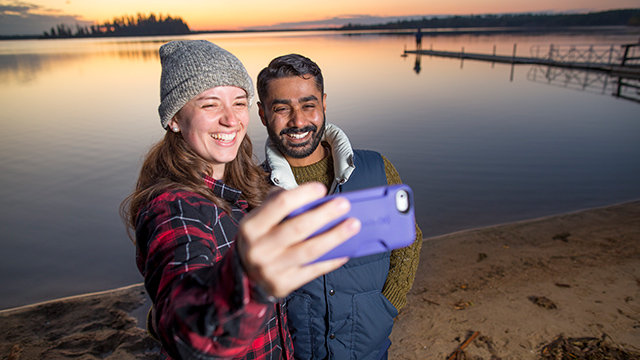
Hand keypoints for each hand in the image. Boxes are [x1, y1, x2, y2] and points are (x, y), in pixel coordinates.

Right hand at [237, 182, 359, 297]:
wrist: (246, 273)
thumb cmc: (260, 238)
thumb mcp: (260, 217)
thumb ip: (280, 202)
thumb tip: (312, 197)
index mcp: (252, 226)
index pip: (281, 204)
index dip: (304, 194)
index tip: (321, 189)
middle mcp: (259, 248)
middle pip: (298, 228)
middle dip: (324, 215)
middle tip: (344, 205)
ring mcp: (271, 269)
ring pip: (309, 250)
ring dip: (335, 237)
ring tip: (352, 226)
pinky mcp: (283, 284)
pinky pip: (313, 270)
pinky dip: (332, 260)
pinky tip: (345, 250)